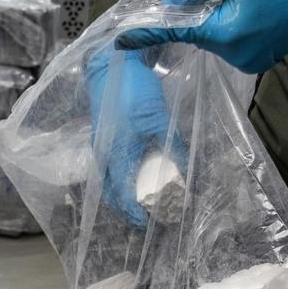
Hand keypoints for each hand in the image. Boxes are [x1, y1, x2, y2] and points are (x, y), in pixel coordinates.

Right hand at [85, 45, 182, 226]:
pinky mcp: (102, 138)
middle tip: (148, 219)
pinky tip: (134, 177)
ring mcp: (101, 147)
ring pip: (109, 183)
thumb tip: (187, 175)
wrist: (111, 63)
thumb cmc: (133, 91)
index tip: (151, 225)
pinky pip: (109, 170)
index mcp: (117, 156)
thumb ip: (173, 149)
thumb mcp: (159, 119)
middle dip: (128, 211)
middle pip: (112, 195)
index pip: (124, 197)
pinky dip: (120, 181)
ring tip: (142, 203)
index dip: (137, 214)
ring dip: (123, 197)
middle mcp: (104, 156)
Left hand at [116, 0, 287, 73]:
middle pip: (197, 33)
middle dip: (198, 12)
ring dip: (217, 18)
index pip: (177, 31)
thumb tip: (170, 1)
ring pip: (215, 38)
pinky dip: (232, 26)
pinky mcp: (259, 59)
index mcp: (226, 32)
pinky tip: (251, 8)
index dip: (147, 31)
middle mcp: (235, 54)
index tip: (122, 38)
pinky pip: (232, 43)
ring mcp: (249, 60)